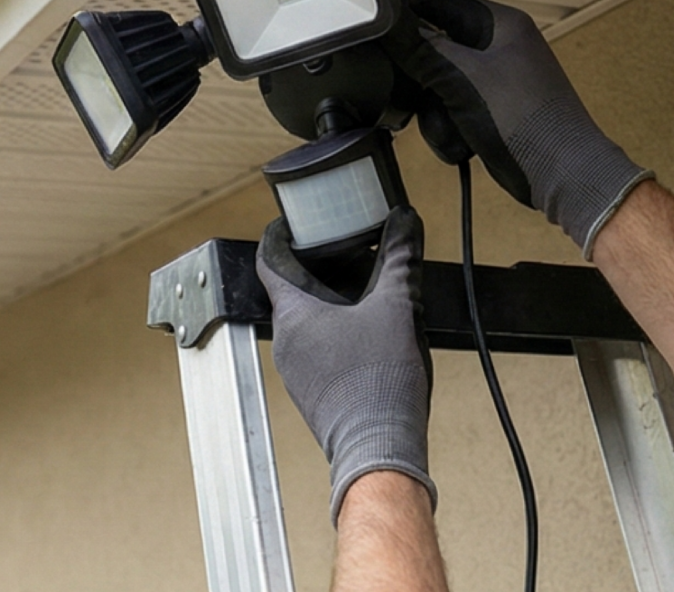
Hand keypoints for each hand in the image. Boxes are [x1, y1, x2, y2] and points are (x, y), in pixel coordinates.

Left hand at [256, 206, 434, 524]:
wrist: (380, 450)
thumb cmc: (379, 385)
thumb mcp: (397, 309)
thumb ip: (401, 261)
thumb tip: (405, 223)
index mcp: (293, 314)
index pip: (269, 260)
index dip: (280, 235)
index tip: (292, 222)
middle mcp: (285, 340)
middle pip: (288, 289)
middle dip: (314, 267)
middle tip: (341, 250)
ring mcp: (295, 369)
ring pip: (303, 320)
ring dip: (326, 302)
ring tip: (358, 290)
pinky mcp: (312, 390)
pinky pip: (314, 347)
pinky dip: (332, 331)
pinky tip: (364, 332)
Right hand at [399, 0, 651, 257]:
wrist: (563, 175)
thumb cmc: (521, 119)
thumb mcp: (463, 80)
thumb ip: (423, 50)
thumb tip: (390, 27)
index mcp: (500, 24)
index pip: (441, 0)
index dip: (408, 12)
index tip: (378, 33)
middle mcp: (498, 45)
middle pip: (436, 46)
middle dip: (423, 79)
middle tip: (414, 96)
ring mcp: (496, 78)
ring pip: (440, 82)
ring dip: (436, 111)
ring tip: (449, 131)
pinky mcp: (493, 108)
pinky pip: (454, 107)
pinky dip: (451, 127)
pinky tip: (461, 145)